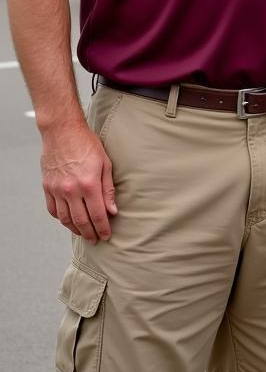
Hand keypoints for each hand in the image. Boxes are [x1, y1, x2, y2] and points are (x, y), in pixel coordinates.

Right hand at [40, 121, 116, 241]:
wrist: (62, 132)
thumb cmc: (87, 144)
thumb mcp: (105, 163)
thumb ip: (108, 189)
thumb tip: (113, 210)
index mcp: (88, 184)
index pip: (98, 214)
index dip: (103, 228)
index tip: (106, 236)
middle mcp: (71, 190)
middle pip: (81, 221)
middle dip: (89, 233)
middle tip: (96, 239)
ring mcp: (57, 190)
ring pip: (65, 219)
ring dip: (75, 229)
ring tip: (83, 233)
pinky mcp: (47, 187)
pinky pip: (53, 210)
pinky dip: (61, 219)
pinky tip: (68, 221)